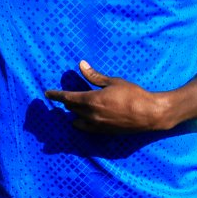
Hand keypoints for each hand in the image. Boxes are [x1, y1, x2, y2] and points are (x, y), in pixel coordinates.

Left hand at [43, 61, 175, 132]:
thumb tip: (81, 65)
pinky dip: (82, 122)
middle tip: (66, 96)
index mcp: (91, 100)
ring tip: (78, 108)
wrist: (149, 114)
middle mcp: (90, 115)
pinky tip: (87, 118)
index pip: (67, 97)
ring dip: (75, 113)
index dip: (56, 95)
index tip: (47, 93)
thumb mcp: (114, 82)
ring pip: (76, 120)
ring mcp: (96, 126)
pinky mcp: (103, 132)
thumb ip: (95, 76)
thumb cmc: (133, 94)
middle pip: (71, 108)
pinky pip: (86, 128)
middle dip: (68, 102)